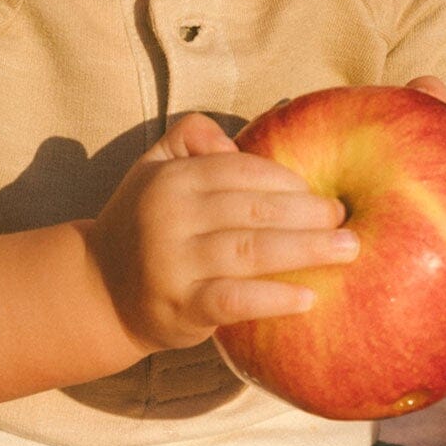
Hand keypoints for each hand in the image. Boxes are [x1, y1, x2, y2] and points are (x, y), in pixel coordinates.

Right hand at [86, 112, 360, 351]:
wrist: (99, 290)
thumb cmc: (143, 223)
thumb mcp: (154, 168)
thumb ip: (190, 139)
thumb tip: (237, 140)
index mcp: (173, 179)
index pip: (242, 170)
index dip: (288, 180)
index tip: (322, 192)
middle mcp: (170, 216)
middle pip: (255, 209)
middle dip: (309, 213)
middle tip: (346, 220)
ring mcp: (174, 263)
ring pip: (251, 251)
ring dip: (306, 249)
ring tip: (347, 250)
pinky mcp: (181, 306)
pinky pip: (235, 300)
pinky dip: (273, 298)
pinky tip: (308, 297)